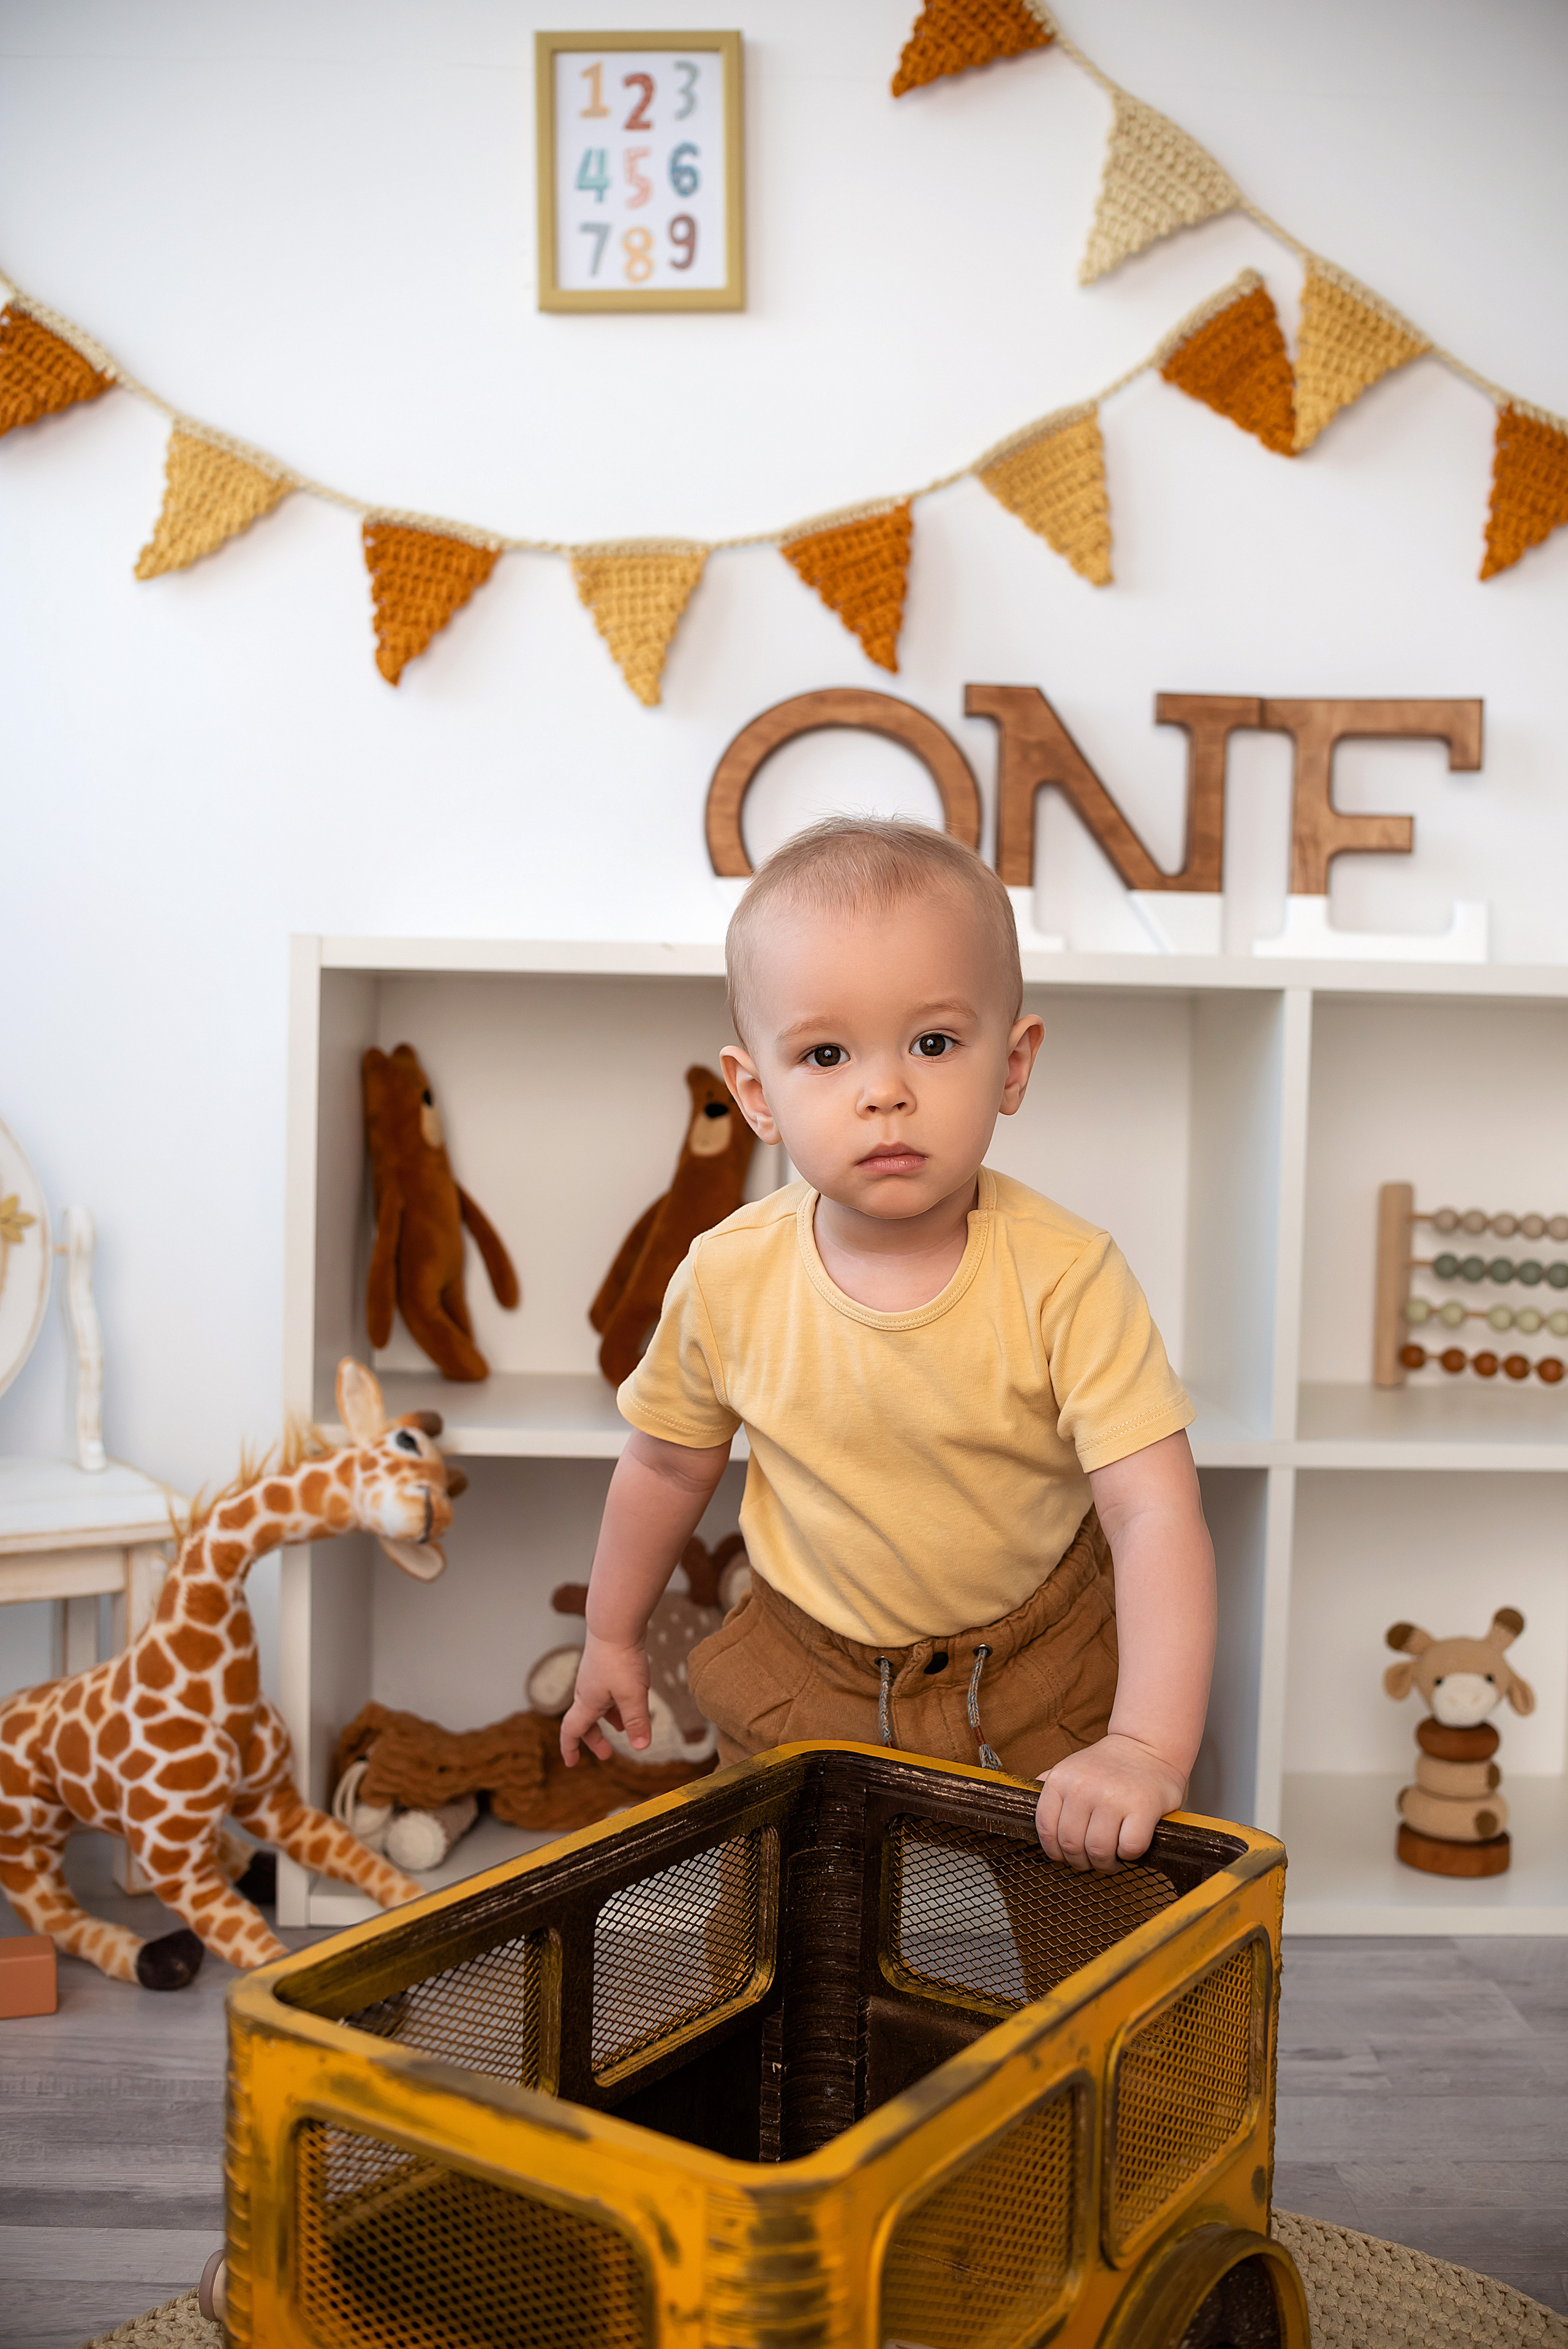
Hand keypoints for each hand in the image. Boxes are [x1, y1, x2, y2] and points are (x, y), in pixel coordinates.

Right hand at [559, 1633, 650, 1765]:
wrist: (615, 1623)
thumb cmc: (620, 1659)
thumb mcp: (633, 1695)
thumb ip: (637, 1722)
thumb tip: (641, 1747)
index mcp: (587, 1702)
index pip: (571, 1731)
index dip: (569, 1749)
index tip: (571, 1764)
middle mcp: (586, 1690)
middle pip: (584, 1721)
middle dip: (594, 1739)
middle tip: (607, 1754)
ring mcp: (594, 1677)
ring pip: (597, 1705)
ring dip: (607, 1720)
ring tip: (623, 1729)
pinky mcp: (604, 1665)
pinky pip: (605, 1692)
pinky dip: (614, 1703)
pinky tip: (630, 1702)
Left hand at [1035, 1733, 1185, 1871]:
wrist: (1147, 1746)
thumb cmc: (1108, 1765)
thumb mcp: (1071, 1768)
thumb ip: (1050, 1787)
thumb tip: (1026, 1807)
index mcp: (1061, 1779)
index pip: (1045, 1829)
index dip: (1054, 1851)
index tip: (1064, 1857)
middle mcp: (1084, 1788)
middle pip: (1071, 1845)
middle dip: (1081, 1862)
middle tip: (1091, 1861)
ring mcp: (1114, 1798)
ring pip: (1099, 1851)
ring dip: (1104, 1864)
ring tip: (1110, 1859)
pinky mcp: (1143, 1807)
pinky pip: (1129, 1848)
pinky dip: (1129, 1856)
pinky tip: (1128, 1847)